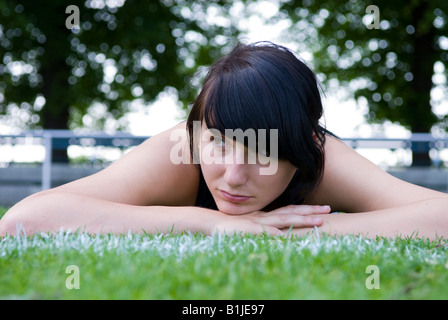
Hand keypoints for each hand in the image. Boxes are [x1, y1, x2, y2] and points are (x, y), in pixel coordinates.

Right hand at [212, 205, 330, 235]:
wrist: (211, 224)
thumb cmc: (230, 227)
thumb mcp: (249, 225)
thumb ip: (262, 227)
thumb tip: (276, 233)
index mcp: (267, 216)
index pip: (290, 210)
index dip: (306, 209)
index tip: (322, 209)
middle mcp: (266, 218)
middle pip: (292, 213)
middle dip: (311, 212)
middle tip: (329, 210)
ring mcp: (259, 223)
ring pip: (285, 220)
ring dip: (303, 220)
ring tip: (319, 221)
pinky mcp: (251, 230)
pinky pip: (268, 232)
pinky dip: (280, 234)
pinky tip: (290, 237)